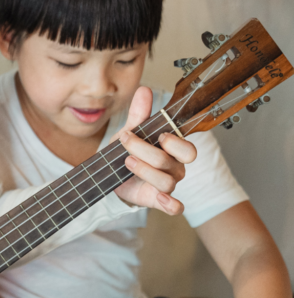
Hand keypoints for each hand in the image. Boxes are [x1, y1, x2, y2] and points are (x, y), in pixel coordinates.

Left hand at [112, 87, 196, 214]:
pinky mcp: (156, 200)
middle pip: (172, 163)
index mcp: (172, 149)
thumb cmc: (126, 151)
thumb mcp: (130, 131)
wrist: (110, 173)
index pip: (187, 149)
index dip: (175, 142)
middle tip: (128, 143)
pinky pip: (174, 207)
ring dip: (143, 170)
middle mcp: (174, 168)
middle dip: (148, 153)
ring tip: (126, 162)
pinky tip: (160, 198)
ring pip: (166, 182)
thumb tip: (144, 90)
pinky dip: (171, 204)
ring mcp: (167, 184)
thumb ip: (138, 114)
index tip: (157, 135)